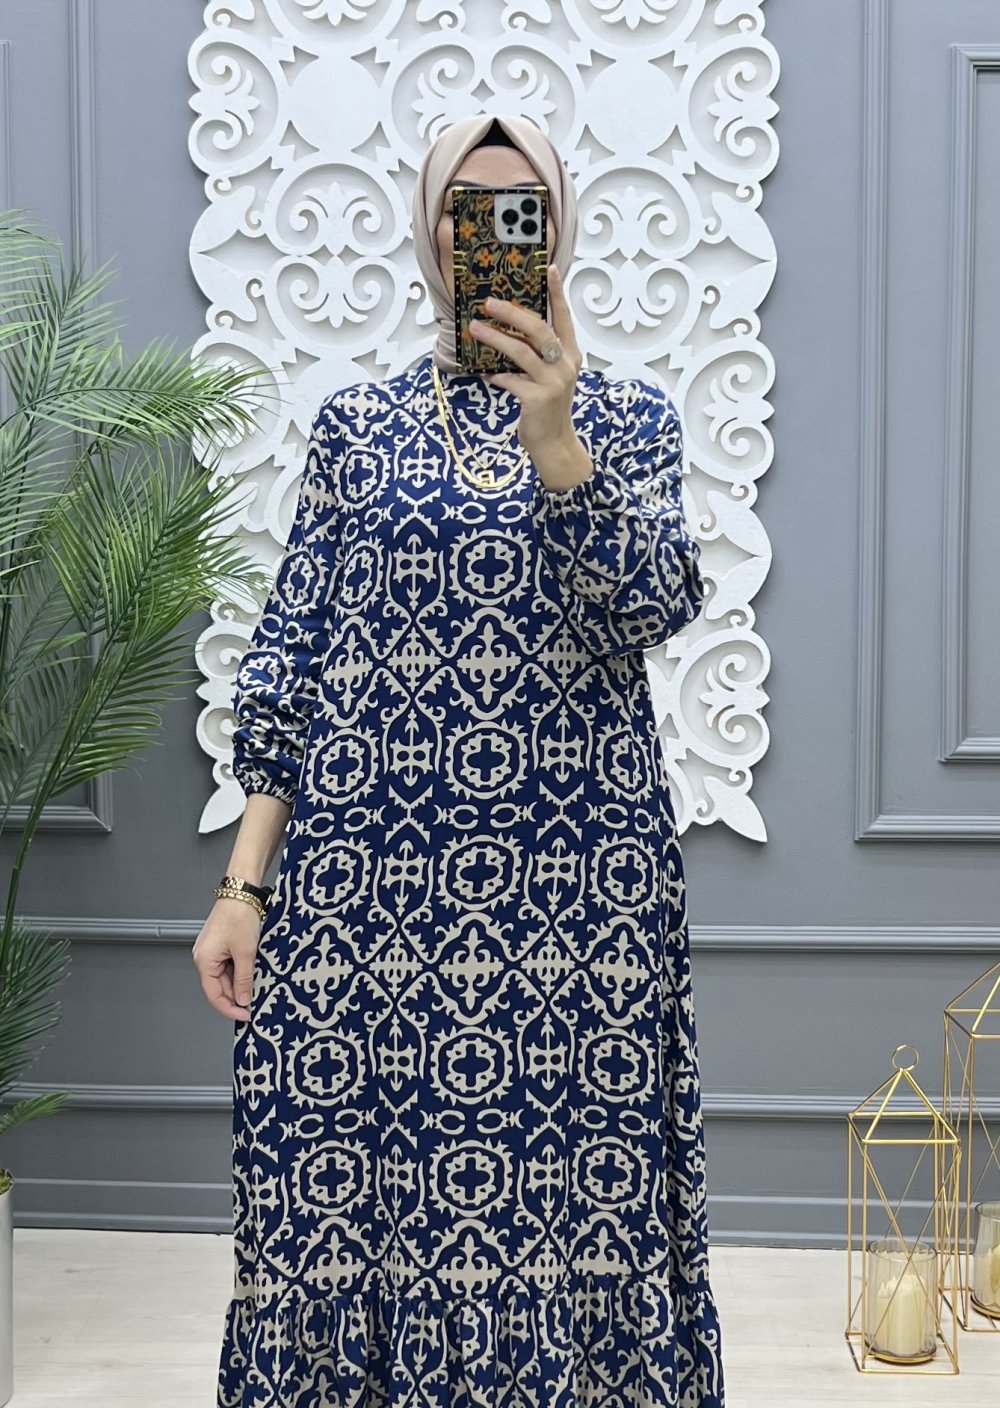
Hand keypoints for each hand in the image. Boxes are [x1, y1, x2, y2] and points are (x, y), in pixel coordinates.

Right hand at [192, 899, 260, 1021]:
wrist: (241, 891)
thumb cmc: (239, 916)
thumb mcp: (246, 952)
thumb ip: (244, 979)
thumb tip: (243, 999)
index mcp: (204, 961)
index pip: (214, 995)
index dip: (230, 1008)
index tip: (245, 1016)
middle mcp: (204, 957)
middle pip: (219, 987)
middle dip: (236, 996)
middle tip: (254, 1005)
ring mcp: (211, 950)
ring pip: (225, 976)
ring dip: (239, 984)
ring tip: (256, 987)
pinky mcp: (220, 944)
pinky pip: (228, 965)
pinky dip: (240, 971)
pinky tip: (252, 973)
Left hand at [469, 265, 583, 465]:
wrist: (554, 443)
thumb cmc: (547, 408)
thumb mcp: (548, 377)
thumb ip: (536, 355)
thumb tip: (507, 332)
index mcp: (570, 355)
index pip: (563, 317)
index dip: (557, 293)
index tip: (549, 269)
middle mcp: (565, 365)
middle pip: (538, 329)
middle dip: (512, 312)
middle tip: (489, 303)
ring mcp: (552, 382)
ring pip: (520, 351)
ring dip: (494, 338)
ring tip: (474, 329)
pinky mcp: (536, 399)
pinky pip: (508, 379)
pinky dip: (493, 375)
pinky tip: (483, 373)